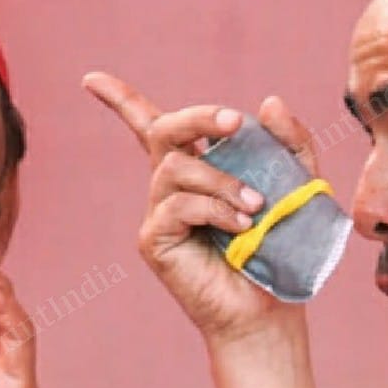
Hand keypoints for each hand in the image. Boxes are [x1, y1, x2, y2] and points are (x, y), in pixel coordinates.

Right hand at [85, 71, 322, 387]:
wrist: (269, 309)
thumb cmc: (280, 250)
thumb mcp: (297, 185)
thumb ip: (289, 143)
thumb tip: (268, 102)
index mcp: (196, 169)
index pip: (149, 126)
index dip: (120, 100)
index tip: (90, 79)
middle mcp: (169, 187)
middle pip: (163, 129)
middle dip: (198, 117)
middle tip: (234, 122)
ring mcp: (158, 213)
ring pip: (177, 168)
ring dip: (222, 180)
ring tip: (257, 207)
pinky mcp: (154, 240)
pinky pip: (177, 205)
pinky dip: (214, 208)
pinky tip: (241, 225)